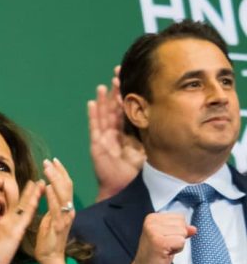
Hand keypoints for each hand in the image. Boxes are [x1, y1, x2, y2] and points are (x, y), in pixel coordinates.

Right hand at [0, 181, 41, 263]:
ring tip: (39, 183)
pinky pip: (24, 216)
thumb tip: (6, 233)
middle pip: (20, 204)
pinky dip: (31, 205)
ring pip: (23, 206)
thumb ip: (4, 235)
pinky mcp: (13, 231)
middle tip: (37, 180)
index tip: (31, 190)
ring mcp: (10, 225)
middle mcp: (7, 222)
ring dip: (32, 194)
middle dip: (29, 192)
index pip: (17, 210)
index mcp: (4, 225)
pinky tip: (36, 199)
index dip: (24, 199)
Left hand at [34, 158, 74, 263]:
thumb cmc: (48, 238)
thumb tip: (48, 187)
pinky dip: (53, 197)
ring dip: (55, 180)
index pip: (65, 185)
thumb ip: (51, 203)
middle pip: (67, 186)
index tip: (53, 161)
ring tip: (48, 169)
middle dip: (58, 172)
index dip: (60, 172)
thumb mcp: (49, 217)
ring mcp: (65, 217)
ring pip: (63, 194)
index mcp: (65, 208)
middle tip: (49, 160)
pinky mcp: (59, 225)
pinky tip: (49, 187)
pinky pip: (57, 208)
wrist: (51, 257)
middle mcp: (69, 211)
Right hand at [88, 66, 144, 201]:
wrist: (124, 189)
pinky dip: (93, 115)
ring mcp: (104, 139)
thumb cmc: (138, 172)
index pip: (128, 110)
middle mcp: (115, 134)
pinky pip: (95, 128)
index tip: (132, 78)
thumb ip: (154, 135)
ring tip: (104, 85)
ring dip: (103, 100)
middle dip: (115, 92)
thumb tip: (170, 119)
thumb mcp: (150, 149)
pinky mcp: (97, 146)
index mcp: (128, 134)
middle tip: (118, 74)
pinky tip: (93, 103)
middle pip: (114, 108)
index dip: (128, 95)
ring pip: (104, 115)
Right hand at [127, 212, 195, 263]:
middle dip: (178, 237)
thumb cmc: (155, 255)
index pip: (180, 217)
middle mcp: (151, 222)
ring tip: (165, 249)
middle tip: (165, 246)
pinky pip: (181, 241)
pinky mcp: (159, 242)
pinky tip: (166, 253)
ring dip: (177, 244)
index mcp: (152, 218)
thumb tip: (193, 228)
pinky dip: (177, 250)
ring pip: (183, 232)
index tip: (165, 239)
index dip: (177, 231)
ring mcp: (154, 231)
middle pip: (182, 224)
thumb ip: (180, 230)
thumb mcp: (168, 238)